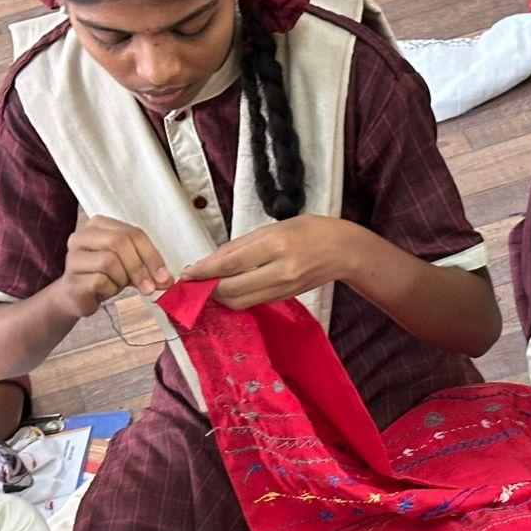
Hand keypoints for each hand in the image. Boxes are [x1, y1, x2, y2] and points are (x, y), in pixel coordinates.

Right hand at [50, 217, 172, 318]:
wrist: (77, 296)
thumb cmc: (105, 275)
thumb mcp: (129, 265)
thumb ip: (148, 268)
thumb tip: (168, 280)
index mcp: (99, 225)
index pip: (132, 233)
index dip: (152, 255)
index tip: (164, 277)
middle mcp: (82, 236)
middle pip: (119, 242)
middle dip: (139, 267)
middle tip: (150, 288)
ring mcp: (73, 257)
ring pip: (109, 261)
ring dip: (122, 279)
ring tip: (118, 285)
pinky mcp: (71, 279)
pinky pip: (100, 281)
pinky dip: (110, 289)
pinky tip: (106, 291)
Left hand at [179, 215, 356, 310]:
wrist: (343, 250)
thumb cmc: (309, 231)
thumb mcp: (273, 228)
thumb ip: (241, 245)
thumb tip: (210, 261)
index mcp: (276, 245)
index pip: (231, 263)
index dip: (204, 271)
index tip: (186, 274)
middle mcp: (280, 270)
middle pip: (232, 290)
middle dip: (208, 289)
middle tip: (193, 282)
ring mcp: (284, 288)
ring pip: (241, 301)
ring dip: (220, 296)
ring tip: (208, 286)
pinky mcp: (286, 298)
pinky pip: (253, 302)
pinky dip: (236, 297)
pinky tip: (229, 288)